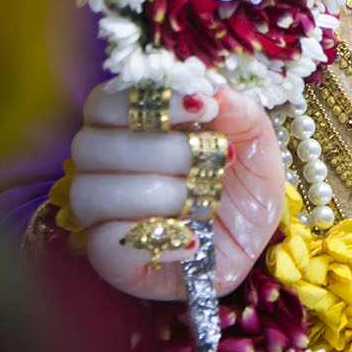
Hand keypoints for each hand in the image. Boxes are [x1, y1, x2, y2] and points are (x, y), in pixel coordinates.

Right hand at [69, 82, 285, 299]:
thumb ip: (244, 116)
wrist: (248, 251)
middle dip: (163, 150)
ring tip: (201, 202)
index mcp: (127, 127)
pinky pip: (106, 245)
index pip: (104, 102)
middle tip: (209, 160)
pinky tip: (190, 239)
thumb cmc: (241, 191)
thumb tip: (216, 93)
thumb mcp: (258, 150)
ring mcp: (100, 215)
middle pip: (93, 144)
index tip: (201, 106)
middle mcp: (102, 167)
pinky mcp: (110, 259)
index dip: (149, 101)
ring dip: (161, 194)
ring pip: (93, 192)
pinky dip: (154, 238)